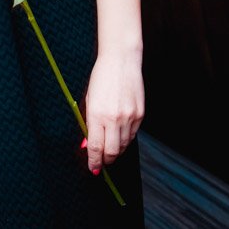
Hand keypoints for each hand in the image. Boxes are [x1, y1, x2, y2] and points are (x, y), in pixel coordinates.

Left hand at [82, 52, 143, 174]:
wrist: (121, 61)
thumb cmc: (101, 78)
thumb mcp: (89, 100)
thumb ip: (89, 123)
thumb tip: (88, 145)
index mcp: (98, 114)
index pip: (96, 147)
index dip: (94, 161)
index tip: (93, 168)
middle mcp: (115, 118)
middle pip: (112, 152)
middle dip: (105, 160)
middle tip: (101, 163)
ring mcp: (130, 117)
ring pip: (124, 145)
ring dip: (116, 151)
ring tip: (109, 149)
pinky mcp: (140, 115)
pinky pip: (133, 135)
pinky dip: (125, 139)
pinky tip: (119, 135)